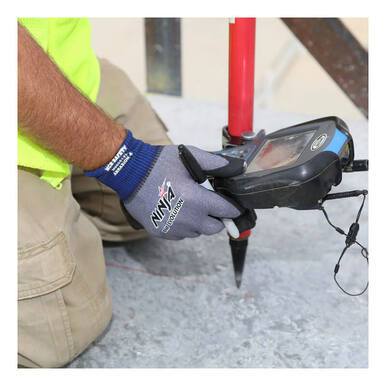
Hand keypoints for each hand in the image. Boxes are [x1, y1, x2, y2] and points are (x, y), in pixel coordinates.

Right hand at [86, 131, 243, 239]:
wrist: (128, 173)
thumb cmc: (159, 163)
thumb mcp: (188, 157)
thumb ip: (214, 163)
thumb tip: (234, 168)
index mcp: (196, 199)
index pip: (226, 211)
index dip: (233, 209)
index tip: (234, 207)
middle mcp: (187, 219)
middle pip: (214, 228)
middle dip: (218, 218)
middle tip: (212, 206)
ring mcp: (173, 228)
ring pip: (197, 232)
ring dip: (200, 223)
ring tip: (192, 207)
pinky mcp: (161, 232)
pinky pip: (181, 235)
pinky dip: (184, 226)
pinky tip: (178, 212)